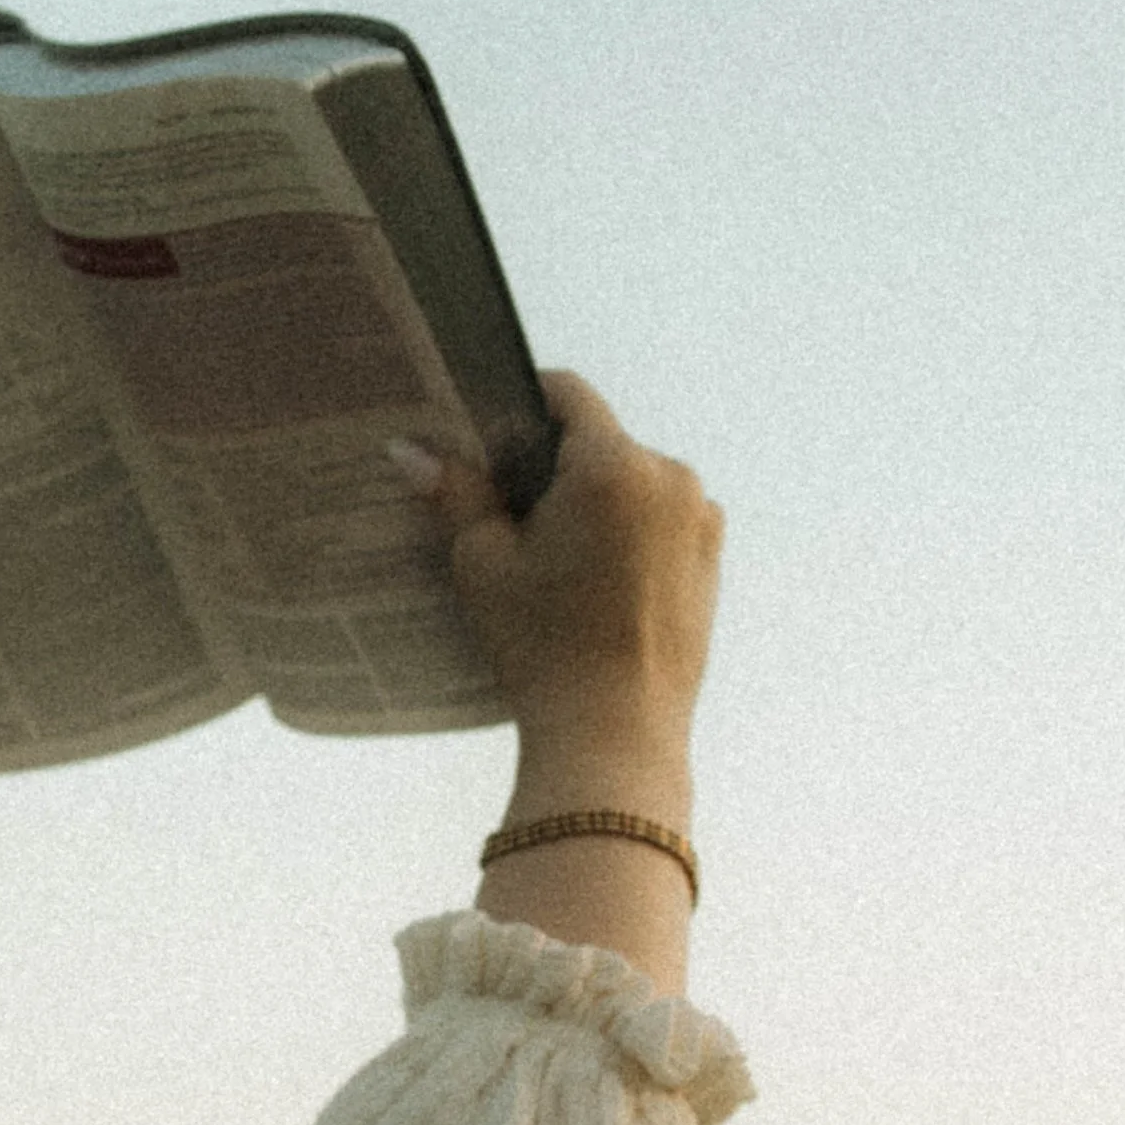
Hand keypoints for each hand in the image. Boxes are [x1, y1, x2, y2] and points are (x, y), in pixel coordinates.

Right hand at [400, 375, 719, 793]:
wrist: (615, 731)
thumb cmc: (545, 648)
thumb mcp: (484, 564)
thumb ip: (457, 493)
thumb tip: (413, 450)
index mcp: (614, 466)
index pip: (567, 394)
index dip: (522, 402)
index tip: (493, 433)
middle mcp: (670, 478)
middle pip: (600, 441)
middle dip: (554, 465)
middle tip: (509, 514)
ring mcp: (700, 518)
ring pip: (631, 482)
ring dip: (594, 501)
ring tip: (552, 561)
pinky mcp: (711, 557)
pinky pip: (660, 520)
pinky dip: (626, 534)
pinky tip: (591, 585)